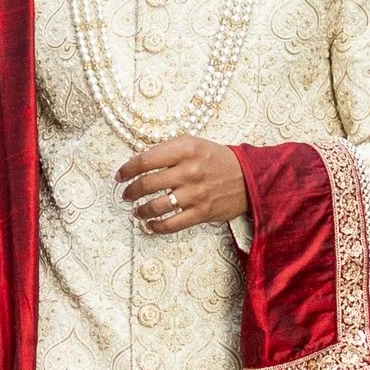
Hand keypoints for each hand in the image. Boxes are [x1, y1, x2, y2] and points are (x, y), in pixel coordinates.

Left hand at [117, 138, 246, 234]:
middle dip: (131, 191)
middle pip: (147, 184)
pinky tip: (150, 225)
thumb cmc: (216, 159)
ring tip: (136, 210)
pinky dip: (156, 226)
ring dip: (140, 210)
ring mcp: (195, 194)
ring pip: (156, 206)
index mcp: (185, 149)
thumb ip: (167, 149)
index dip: (128, 169)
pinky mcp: (201, 213)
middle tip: (126, 194)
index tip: (120, 175)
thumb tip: (139, 162)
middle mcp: (189, 171)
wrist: (248, 177)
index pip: (146, 160)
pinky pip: (171, 224)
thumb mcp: (194, 143)